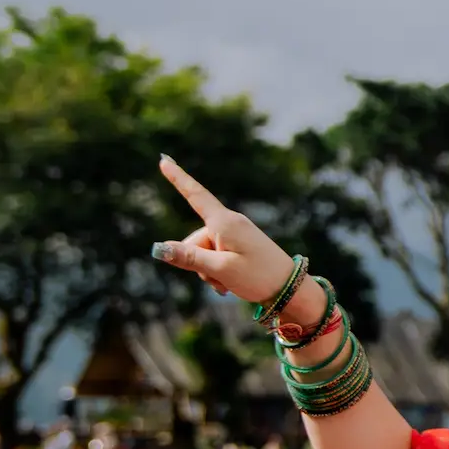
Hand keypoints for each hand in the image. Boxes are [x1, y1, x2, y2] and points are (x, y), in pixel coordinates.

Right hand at [149, 157, 300, 305]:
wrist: (290, 288)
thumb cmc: (259, 277)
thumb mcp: (220, 269)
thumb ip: (188, 257)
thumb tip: (158, 248)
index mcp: (225, 223)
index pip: (196, 196)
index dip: (178, 178)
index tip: (164, 160)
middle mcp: (229, 223)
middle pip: (194, 240)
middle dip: (199, 263)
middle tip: (223, 278)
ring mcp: (234, 234)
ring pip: (202, 252)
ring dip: (209, 271)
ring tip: (229, 281)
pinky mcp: (238, 244)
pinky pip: (214, 257)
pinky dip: (216, 272)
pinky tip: (228, 284)